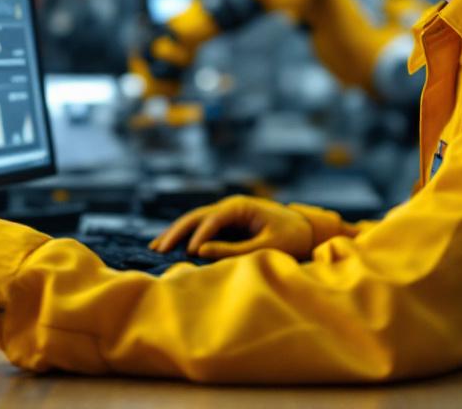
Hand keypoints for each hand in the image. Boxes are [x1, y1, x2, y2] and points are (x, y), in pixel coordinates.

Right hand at [148, 195, 313, 259]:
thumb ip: (234, 250)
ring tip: (155, 248)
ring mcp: (225, 213)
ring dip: (175, 233)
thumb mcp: (266, 246)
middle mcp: (229, 206)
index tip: (189, 255)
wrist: (306, 229)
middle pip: (195, 217)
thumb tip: (200, 252)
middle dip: (176, 233)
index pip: (212, 220)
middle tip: (157, 250)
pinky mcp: (225, 224)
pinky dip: (184, 236)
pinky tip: (169, 245)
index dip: (199, 237)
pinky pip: (199, 228)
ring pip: (193, 220)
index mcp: (240, 207)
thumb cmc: (291, 238)